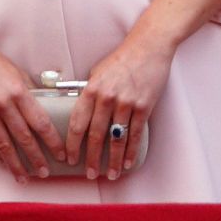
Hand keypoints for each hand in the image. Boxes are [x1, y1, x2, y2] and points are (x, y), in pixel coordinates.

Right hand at [0, 36, 65, 181]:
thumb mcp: (19, 74)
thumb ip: (31, 94)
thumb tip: (45, 110)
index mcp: (20, 92)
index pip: (41, 122)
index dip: (52, 141)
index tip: (61, 154)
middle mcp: (3, 104)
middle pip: (23, 137)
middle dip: (36, 158)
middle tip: (45, 172)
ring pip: (3, 144)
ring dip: (15, 164)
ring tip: (24, 177)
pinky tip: (5, 164)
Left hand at [66, 32, 176, 178]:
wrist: (149, 46)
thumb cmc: (122, 58)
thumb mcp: (96, 72)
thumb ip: (88, 93)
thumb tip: (82, 113)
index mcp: (91, 90)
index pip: (77, 124)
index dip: (72, 146)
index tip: (70, 160)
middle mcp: (107, 98)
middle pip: (95, 136)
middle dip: (91, 159)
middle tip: (89, 174)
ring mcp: (126, 103)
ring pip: (116, 139)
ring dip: (112, 160)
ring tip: (110, 175)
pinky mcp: (144, 106)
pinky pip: (135, 134)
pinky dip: (131, 150)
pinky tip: (127, 162)